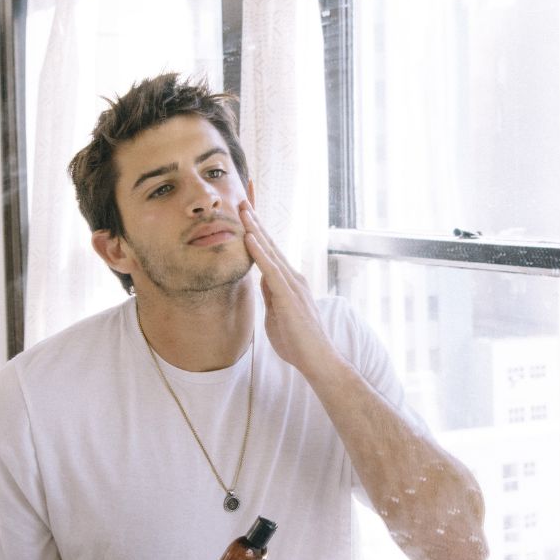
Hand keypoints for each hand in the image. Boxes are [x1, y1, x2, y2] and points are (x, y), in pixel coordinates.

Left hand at [239, 200, 340, 377]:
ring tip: (243, 210)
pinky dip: (260, 252)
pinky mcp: (289, 296)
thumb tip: (263, 280)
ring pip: (270, 251)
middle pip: (271, 244)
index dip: (257, 232)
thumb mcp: (277, 313)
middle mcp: (293, 278)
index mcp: (289, 283)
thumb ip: (271, 295)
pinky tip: (250, 238)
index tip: (246, 215)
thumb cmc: (298, 342)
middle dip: (255, 222)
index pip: (271, 252)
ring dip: (255, 229)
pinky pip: (271, 270)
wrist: (317, 359)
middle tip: (242, 200)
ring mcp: (292, 286)